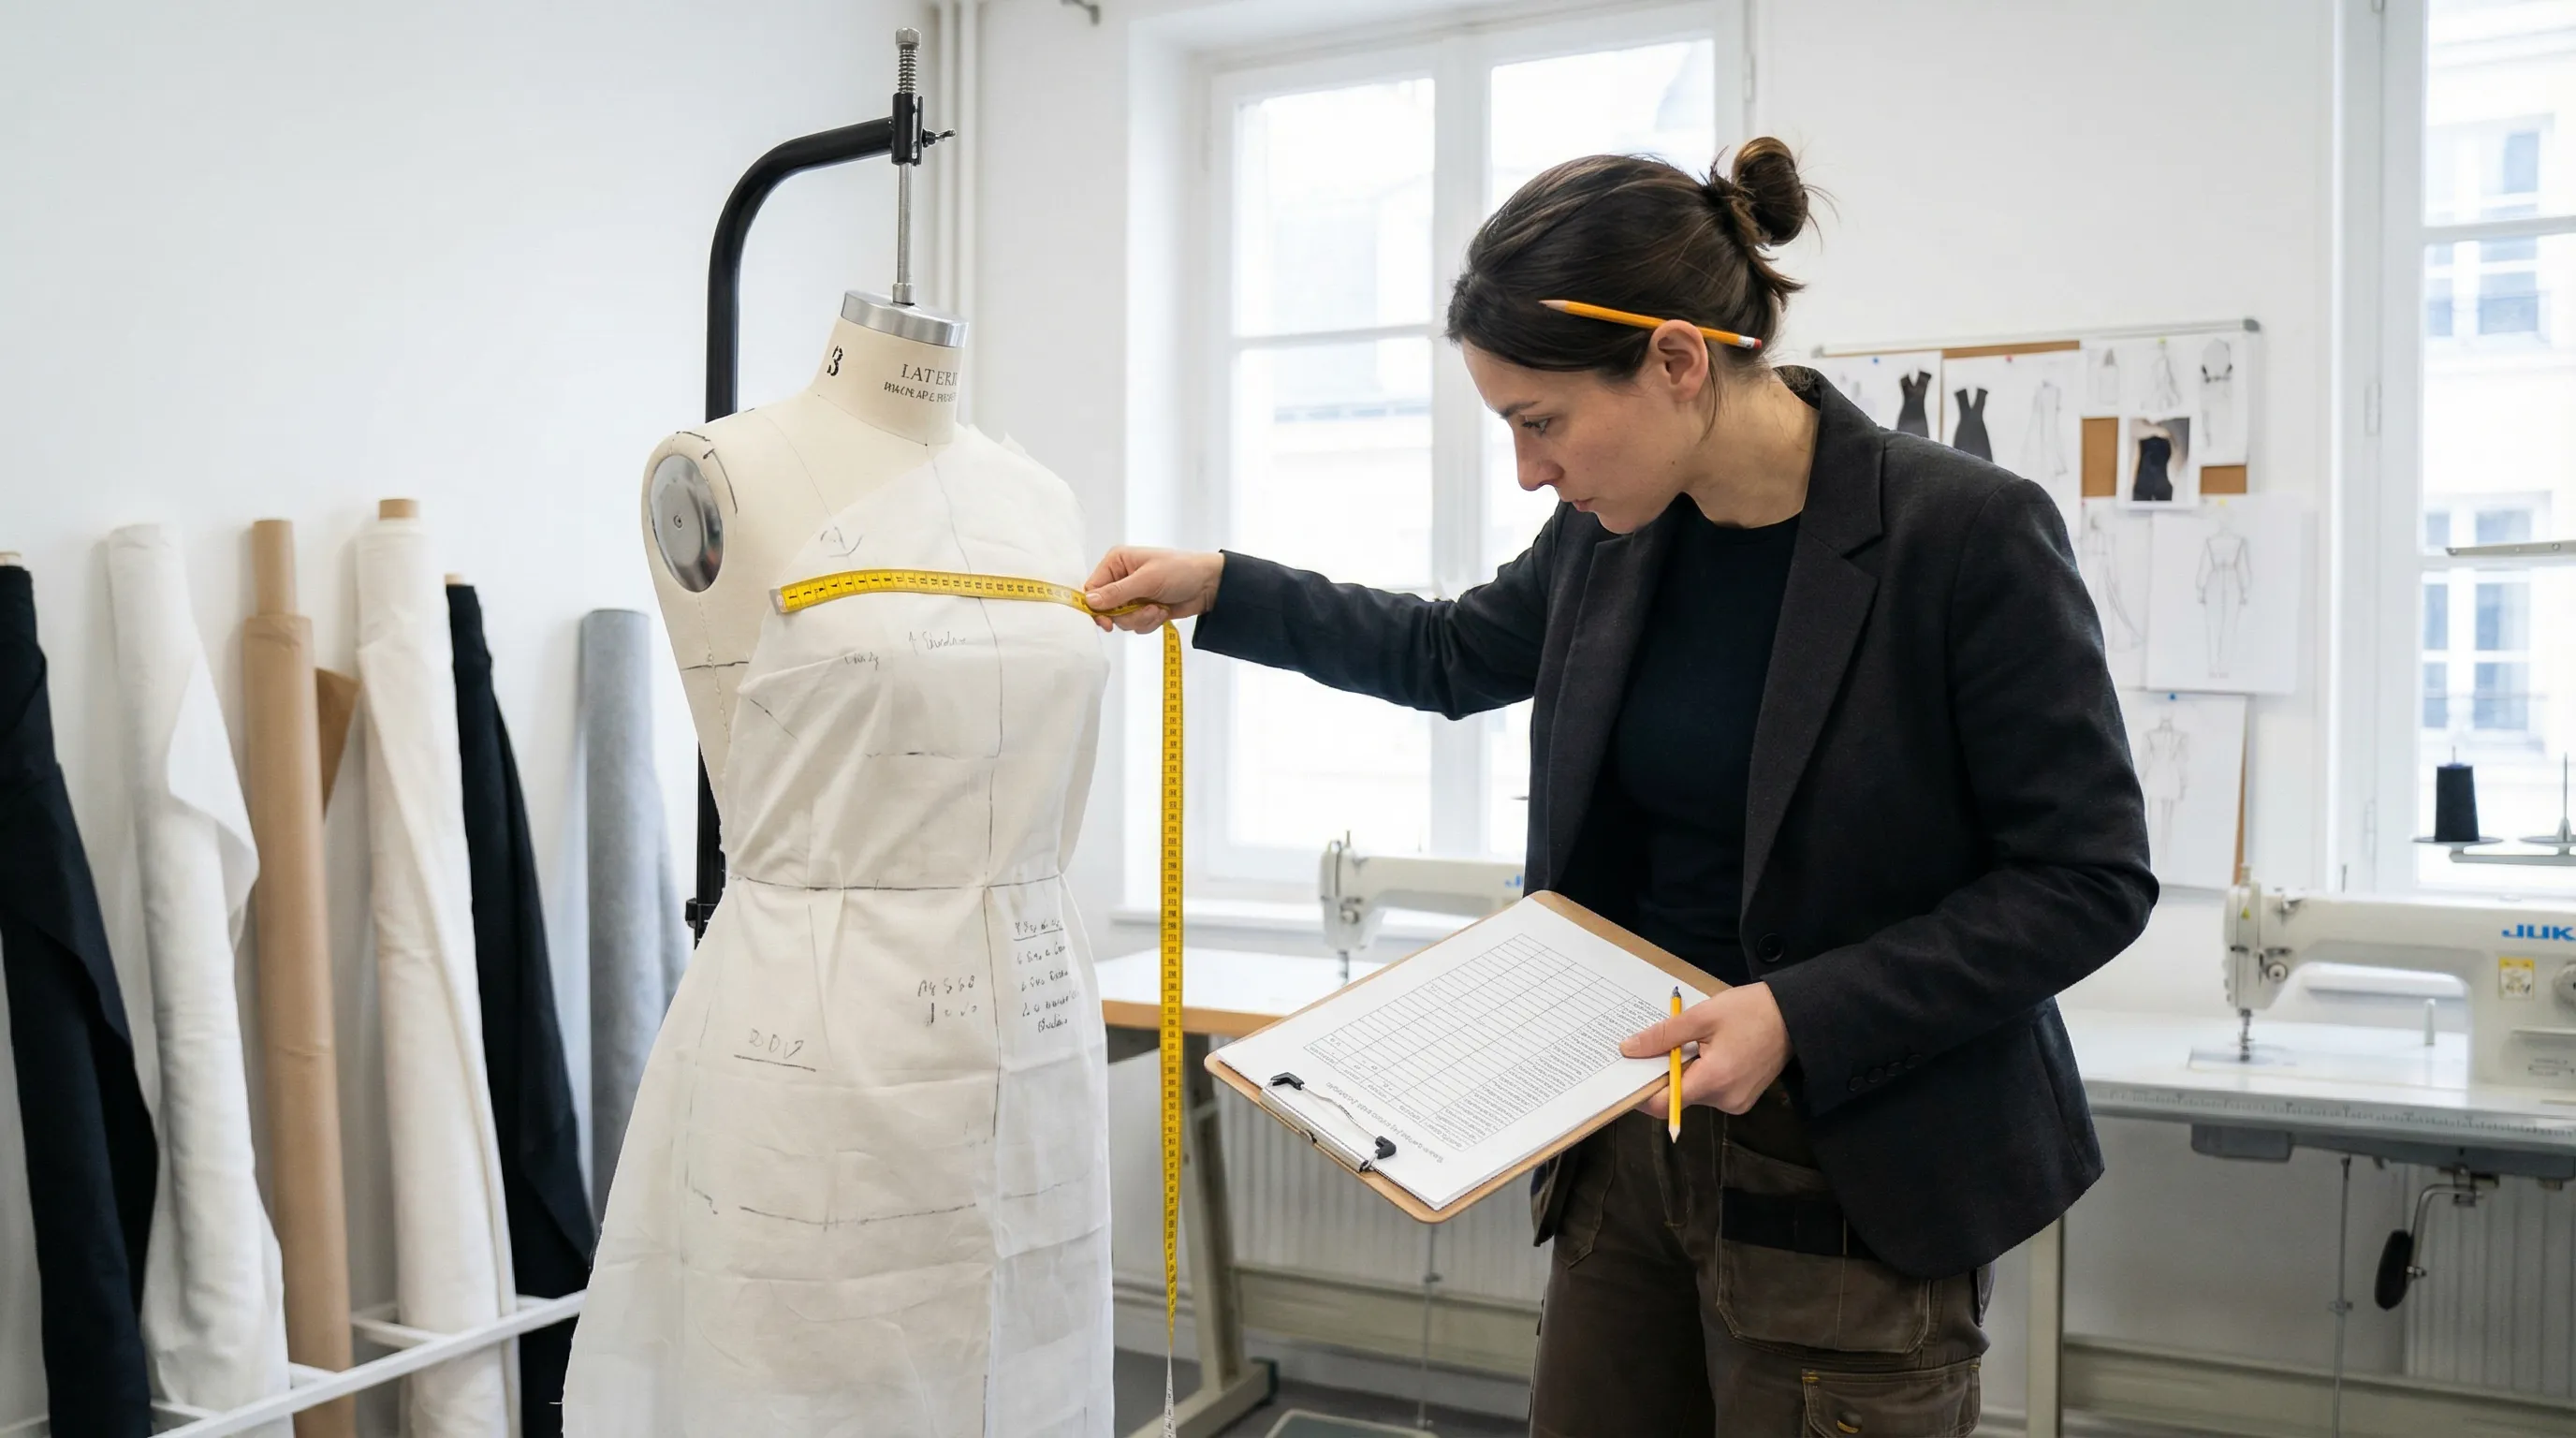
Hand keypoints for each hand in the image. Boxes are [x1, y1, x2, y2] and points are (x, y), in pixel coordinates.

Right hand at [1083, 547, 1225, 632]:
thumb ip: (1117, 592)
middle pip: (1105, 609)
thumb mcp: (1148, 580)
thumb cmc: (1181, 571)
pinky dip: (1149, 623)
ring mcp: (1132, 595)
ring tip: (1158, 609)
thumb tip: (1089, 601)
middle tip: (1146, 610)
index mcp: (1116, 562)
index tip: (1107, 623)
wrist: (1209, 585)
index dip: (1096, 607)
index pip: (1092, 588)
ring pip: (1121, 620)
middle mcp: (1120, 578)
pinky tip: (1162, 612)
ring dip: (1140, 619)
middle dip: (1127, 615)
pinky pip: (1135, 625)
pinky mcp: (1143, 609)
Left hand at [1621, 983, 1791, 1118]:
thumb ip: (1663, 1036)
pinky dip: (1702, 1073)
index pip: (1664, 1104)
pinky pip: (1711, 1091)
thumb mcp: (1702, 1016)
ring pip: (1694, 1093)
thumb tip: (1629, 1049)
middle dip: (1664, 1073)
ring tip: (1694, 1041)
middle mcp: (1725, 1100)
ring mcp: (1736, 1102)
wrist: (1797, 1017)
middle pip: (1677, 1098)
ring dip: (1685, 1071)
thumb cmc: (1751, 1011)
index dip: (1640, 1092)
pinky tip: (1710, 1049)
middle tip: (1660, 1044)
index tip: (1628, 1073)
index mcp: (1714, 1081)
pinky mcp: (1743, 1098)